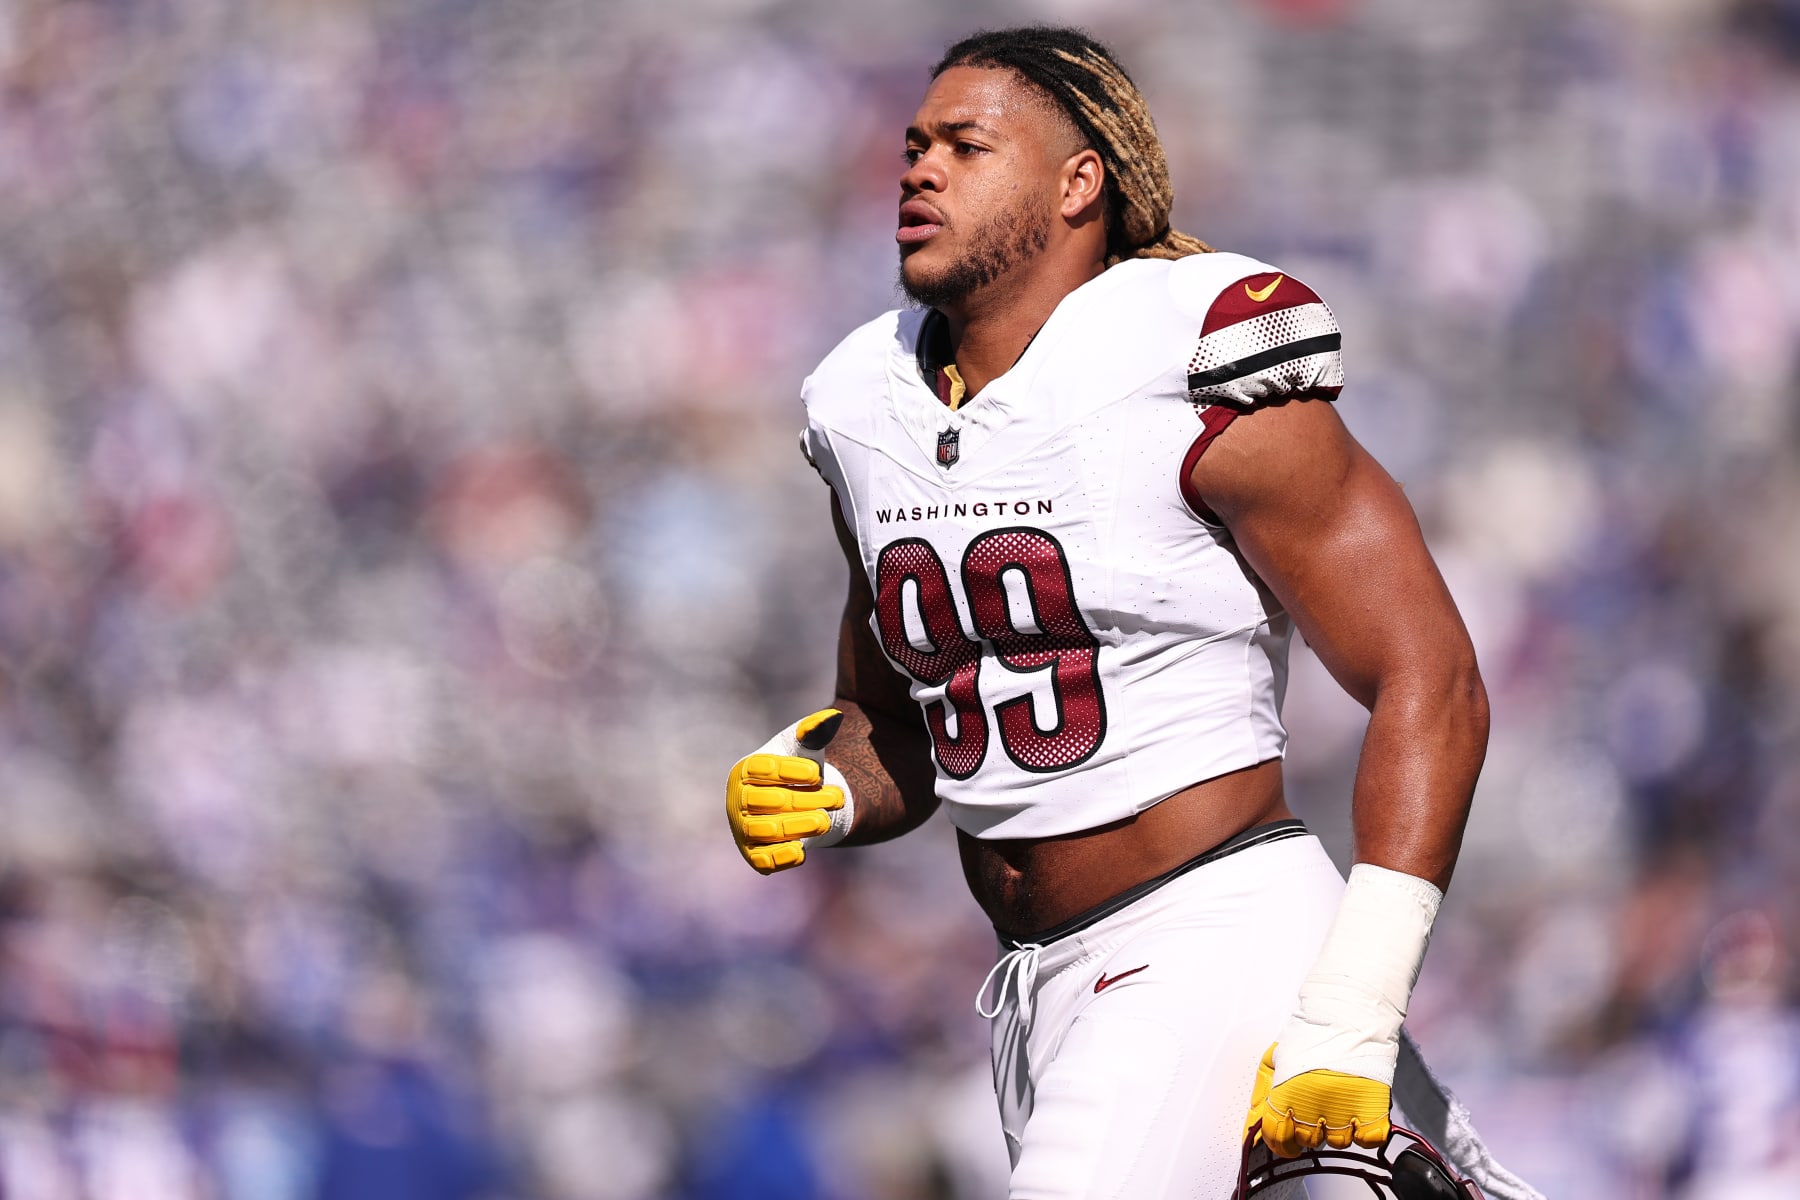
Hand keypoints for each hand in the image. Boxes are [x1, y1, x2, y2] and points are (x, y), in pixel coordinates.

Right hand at [725, 709, 847, 873]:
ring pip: (769, 830)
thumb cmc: (799, 772)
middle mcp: (736, 800)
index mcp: (744, 770)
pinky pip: (764, 860)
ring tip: (826, 820)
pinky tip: (802, 849)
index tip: (816, 773)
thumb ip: (815, 730)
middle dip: (807, 800)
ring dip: (801, 826)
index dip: (791, 771)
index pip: (762, 770)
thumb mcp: (806, 748)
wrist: (803, 806)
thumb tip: (834, 716)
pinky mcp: (754, 856)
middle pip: (770, 801)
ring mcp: (743, 829)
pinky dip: (783, 857)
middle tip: (837, 798)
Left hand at [1244, 1042, 1391, 1156]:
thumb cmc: (1311, 1033)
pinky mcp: (1372, 1110)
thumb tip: (1254, 1126)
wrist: (1348, 1015)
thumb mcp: (1274, 1059)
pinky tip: (1358, 1113)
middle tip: (1316, 1106)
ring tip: (1338, 1101)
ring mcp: (1343, 1111)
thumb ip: (1262, 1095)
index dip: (1281, 1142)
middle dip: (1309, 1129)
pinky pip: (1367, 1139)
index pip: (1277, 1138)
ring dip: (1337, 1127)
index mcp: (1285, 1095)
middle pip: (1308, 1140)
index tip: (1287, 1140)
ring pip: (1338, 1141)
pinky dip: (1364, 1131)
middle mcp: (1312, 1108)